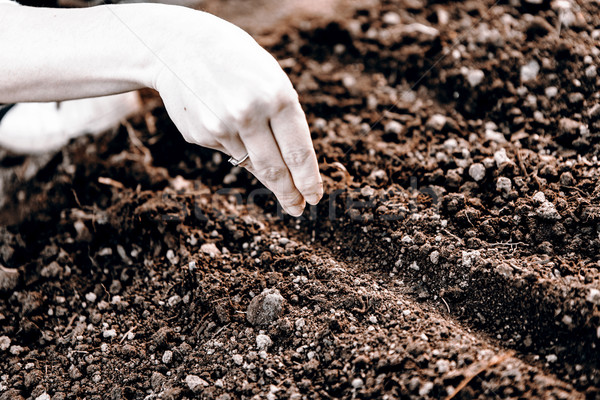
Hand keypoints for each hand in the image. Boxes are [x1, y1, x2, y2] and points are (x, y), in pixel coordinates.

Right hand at [151, 9, 322, 215]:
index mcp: (277, 97)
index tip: (314, 197)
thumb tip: (291, 170)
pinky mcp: (199, 135)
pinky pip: (226, 150)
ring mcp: (220, 126)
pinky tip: (222, 117)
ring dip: (261, 167)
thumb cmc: (239, 64)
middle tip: (297, 208)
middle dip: (288, 193)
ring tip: (261, 152)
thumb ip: (283, 121)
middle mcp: (248, 114)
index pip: (298, 152)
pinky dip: (232, 142)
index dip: (307, 181)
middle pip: (274, 169)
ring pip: (249, 163)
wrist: (180, 47)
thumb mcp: (271, 81)